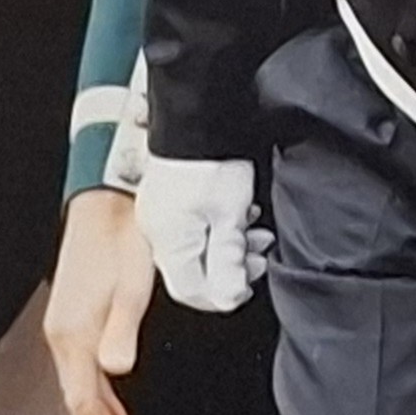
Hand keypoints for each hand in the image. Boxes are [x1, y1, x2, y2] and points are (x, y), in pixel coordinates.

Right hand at [47, 188, 156, 414]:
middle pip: (77, 399)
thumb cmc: (124, 243)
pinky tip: (107, 396)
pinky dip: (93, 391)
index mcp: (75, 334)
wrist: (108, 205)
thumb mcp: (132, 287)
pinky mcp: (72, 314)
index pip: (84, 400)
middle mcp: (63, 335)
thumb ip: (122, 331)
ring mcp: (64, 325)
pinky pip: (79, 367)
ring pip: (77, 384)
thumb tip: (115, 371)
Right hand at [138, 156, 264, 313]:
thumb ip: (228, 262)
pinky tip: (238, 214)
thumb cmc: (210, 160)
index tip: (248, 285)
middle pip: (195, 270)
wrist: (198, 115)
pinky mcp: (166, 197)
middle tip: (258, 254)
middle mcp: (157, 232)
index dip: (224, 295)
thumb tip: (230, 300)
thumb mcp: (230, 216)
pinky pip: (191, 226)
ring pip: (197, 247)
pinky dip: (217, 226)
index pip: (193, 292)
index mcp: (168, 243)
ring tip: (254, 230)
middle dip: (232, 267)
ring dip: (229, 245)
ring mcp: (159, 213)